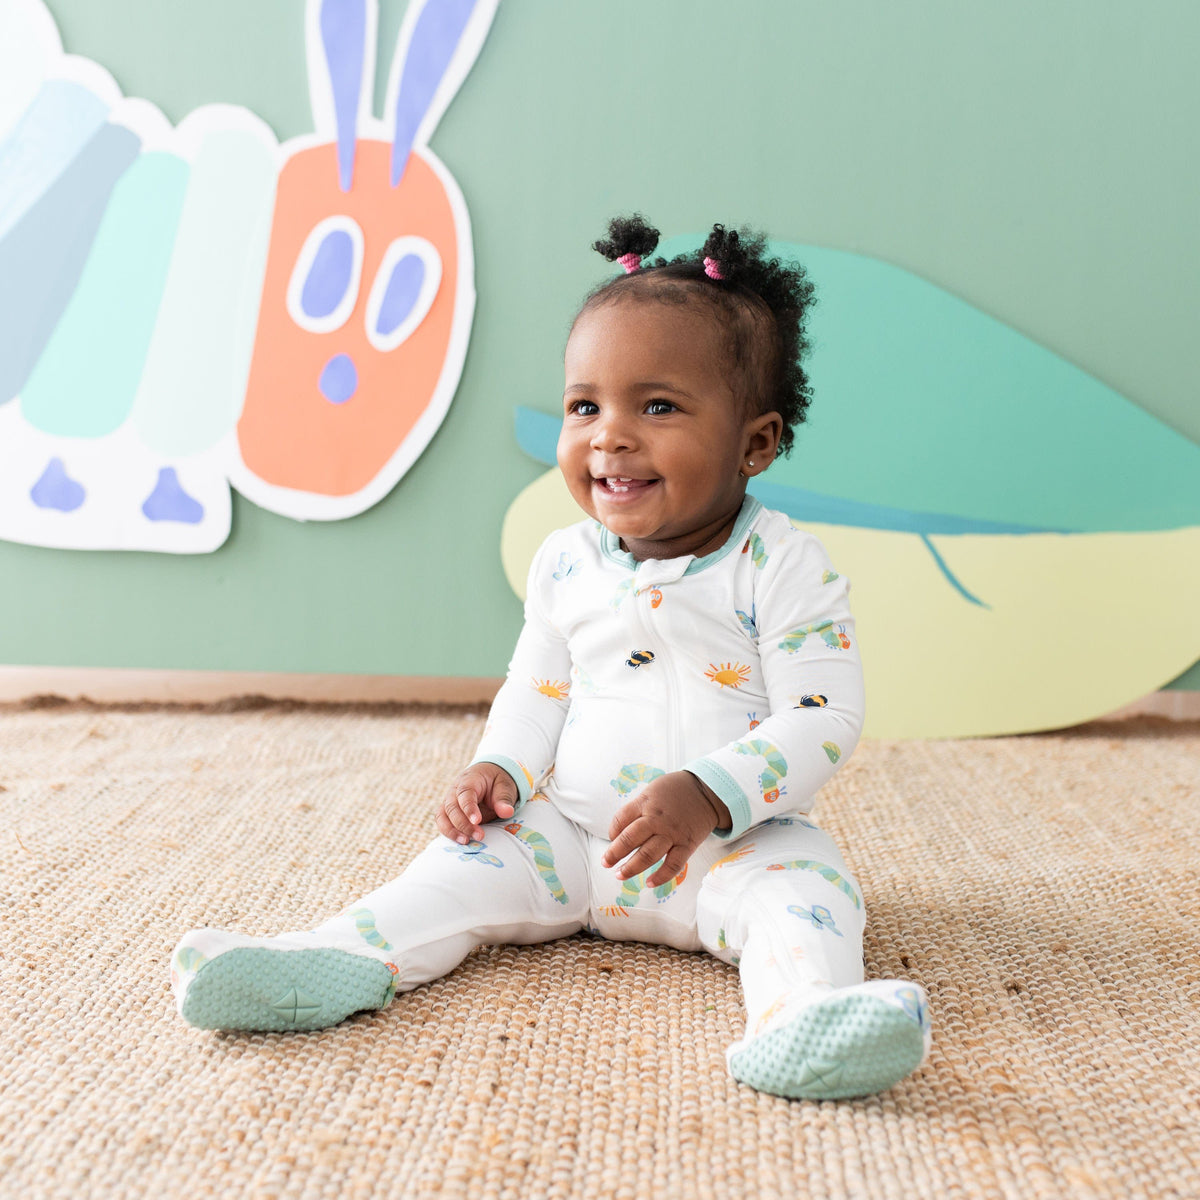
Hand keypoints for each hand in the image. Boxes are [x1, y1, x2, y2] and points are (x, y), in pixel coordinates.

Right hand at [437, 763, 517, 843]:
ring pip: (442, 815)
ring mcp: (449, 800)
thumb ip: (504, 799)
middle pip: (452, 807)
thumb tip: (507, 812)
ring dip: (452, 830)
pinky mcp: (448, 811)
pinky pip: (442, 822)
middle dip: (463, 824)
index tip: (477, 821)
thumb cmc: (496, 782)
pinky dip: (449, 832)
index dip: (469, 808)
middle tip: (479, 836)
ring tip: (466, 841)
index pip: (464, 793)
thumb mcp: (505, 786)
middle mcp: (455, 789)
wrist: (489, 777)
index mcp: (470, 779)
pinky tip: (461, 841)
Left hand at [602, 771, 730, 888]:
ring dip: (631, 868)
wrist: (707, 790)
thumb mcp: (651, 791)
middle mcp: (656, 820)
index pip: (620, 819)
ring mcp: (672, 833)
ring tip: (619, 875)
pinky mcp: (687, 845)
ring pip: (648, 855)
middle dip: (614, 854)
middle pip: (630, 839)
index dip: (612, 832)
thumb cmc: (675, 790)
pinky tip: (649, 883)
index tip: (611, 839)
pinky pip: (672, 865)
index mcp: (645, 803)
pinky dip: (661, 876)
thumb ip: (636, 809)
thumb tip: (620, 831)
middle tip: (605, 863)